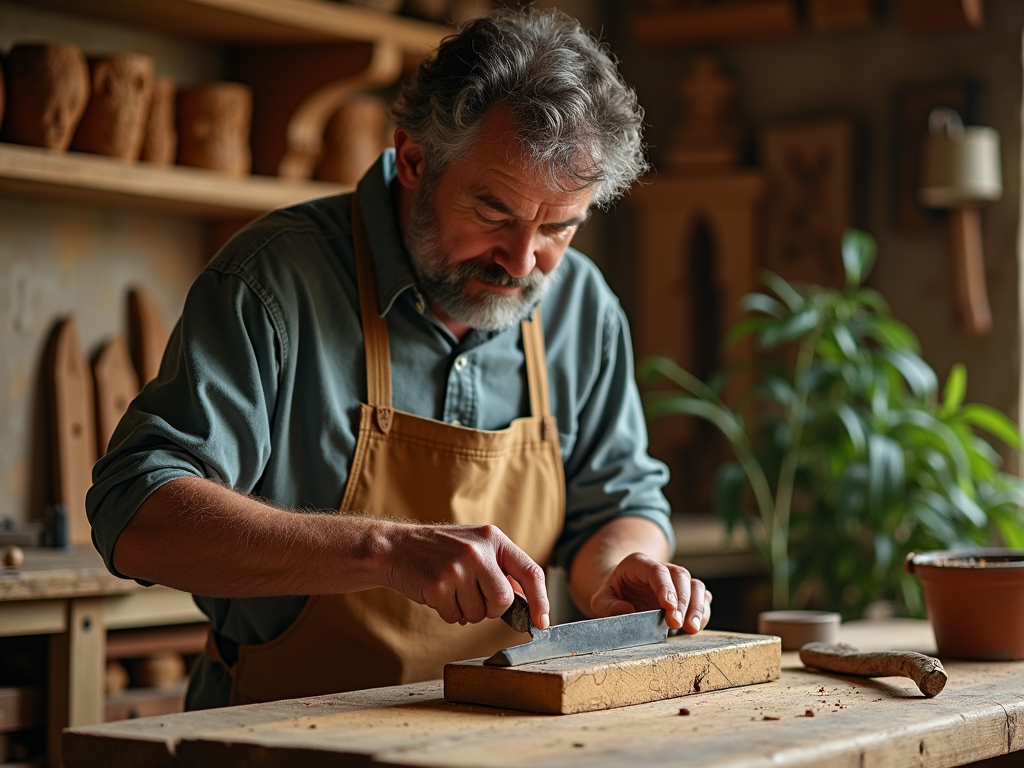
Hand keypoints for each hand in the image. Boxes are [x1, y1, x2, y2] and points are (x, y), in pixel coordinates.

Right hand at [386, 523, 549, 628]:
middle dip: (491, 608)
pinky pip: (456, 618)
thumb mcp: (476, 547)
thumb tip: (529, 603)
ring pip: (479, 614)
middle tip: (472, 594)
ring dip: (466, 611)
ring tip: (451, 590)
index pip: (530, 572)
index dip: (541, 601)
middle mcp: (478, 551)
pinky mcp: (438, 585)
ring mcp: (458, 567)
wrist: (397, 547)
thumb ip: (501, 569)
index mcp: (493, 538)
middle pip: (503, 600)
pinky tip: (438, 594)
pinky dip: (448, 613)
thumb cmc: (442, 551)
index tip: (542, 622)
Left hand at [590, 552, 711, 632]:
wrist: (623, 593)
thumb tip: (626, 611)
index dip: (664, 587)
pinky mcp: (687, 594)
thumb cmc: (612, 595)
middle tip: (677, 624)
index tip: (668, 606)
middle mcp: (662, 568)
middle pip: (680, 576)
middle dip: (682, 601)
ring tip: (692, 628)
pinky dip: (702, 611)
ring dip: (697, 607)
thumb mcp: (600, 600)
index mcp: (639, 564)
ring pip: (695, 585)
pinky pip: (702, 597)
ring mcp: (676, 581)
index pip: (656, 570)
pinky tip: (696, 626)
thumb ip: (608, 605)